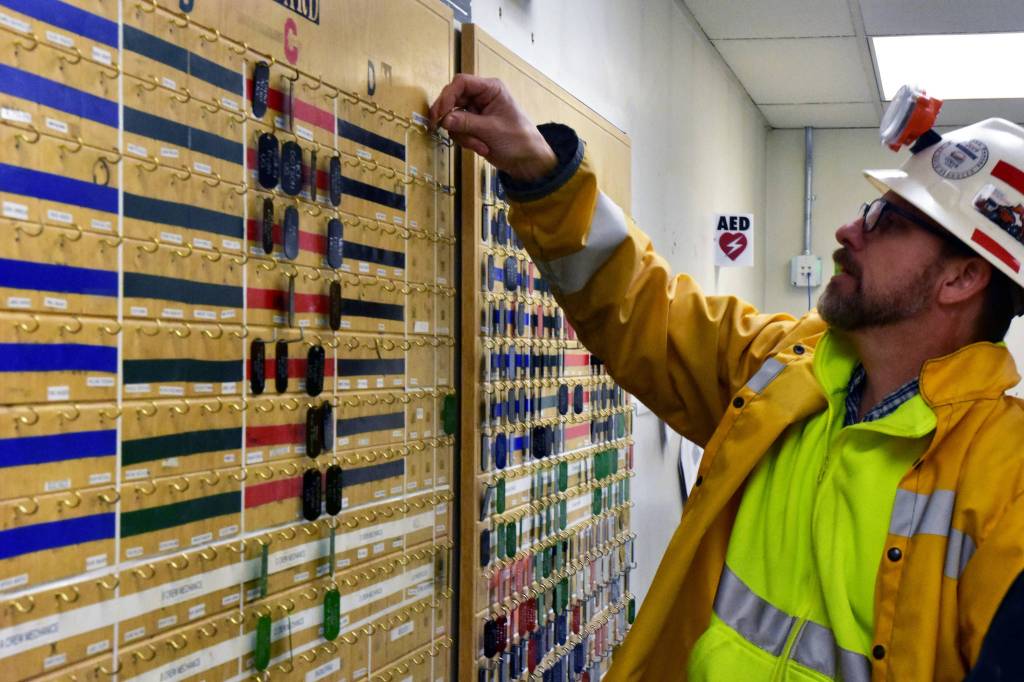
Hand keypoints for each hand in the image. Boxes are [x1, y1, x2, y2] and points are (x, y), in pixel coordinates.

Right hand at [430, 74, 557, 182]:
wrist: (527, 161)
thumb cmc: (518, 139)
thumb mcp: (491, 130)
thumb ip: (466, 123)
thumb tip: (444, 120)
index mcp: (490, 89)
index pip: (461, 83)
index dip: (447, 96)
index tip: (439, 114)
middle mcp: (481, 96)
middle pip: (453, 99)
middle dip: (452, 118)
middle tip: (440, 128)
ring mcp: (476, 112)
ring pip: (453, 118)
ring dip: (463, 135)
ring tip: (480, 146)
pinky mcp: (473, 126)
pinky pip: (458, 130)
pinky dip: (466, 141)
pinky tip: (481, 148)